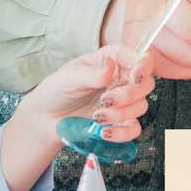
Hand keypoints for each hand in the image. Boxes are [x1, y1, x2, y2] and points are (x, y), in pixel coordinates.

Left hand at [1, 45, 153, 190]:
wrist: (46, 117)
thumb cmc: (57, 90)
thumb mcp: (69, 76)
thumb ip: (92, 73)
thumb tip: (110, 67)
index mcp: (112, 60)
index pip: (139, 56)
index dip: (143, 64)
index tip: (135, 75)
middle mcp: (121, 80)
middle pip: (145, 84)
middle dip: (129, 94)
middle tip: (105, 100)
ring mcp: (123, 102)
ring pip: (141, 106)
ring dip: (121, 114)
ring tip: (97, 116)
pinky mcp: (120, 123)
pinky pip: (134, 129)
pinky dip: (123, 133)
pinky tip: (105, 132)